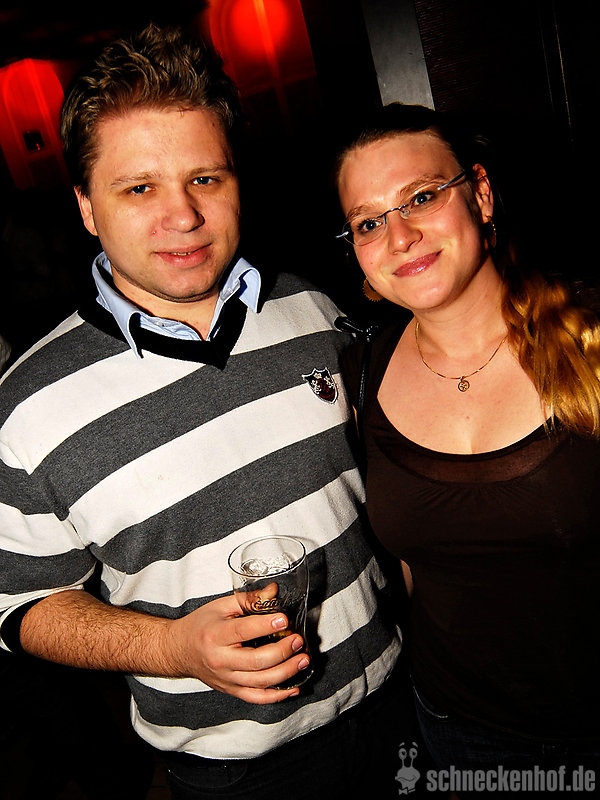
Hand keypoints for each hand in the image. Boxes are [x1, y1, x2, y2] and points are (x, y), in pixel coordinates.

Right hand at [166, 594, 309, 703]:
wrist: (178, 650)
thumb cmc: (201, 625)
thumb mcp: (221, 606)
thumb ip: (249, 599)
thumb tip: (273, 591)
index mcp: (215, 635)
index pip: (243, 631)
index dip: (266, 625)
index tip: (284, 620)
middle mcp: (220, 660)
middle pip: (256, 661)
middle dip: (282, 652)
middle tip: (298, 640)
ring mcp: (226, 679)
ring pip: (260, 682)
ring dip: (286, 672)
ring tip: (303, 659)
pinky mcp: (231, 690)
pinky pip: (257, 698)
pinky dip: (277, 696)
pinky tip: (293, 688)